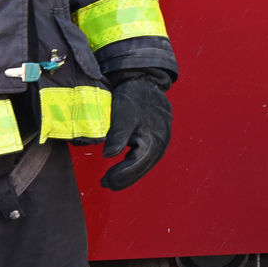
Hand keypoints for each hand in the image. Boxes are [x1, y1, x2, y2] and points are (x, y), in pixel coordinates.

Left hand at [101, 72, 173, 189]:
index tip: (106, 181)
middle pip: (142, 167)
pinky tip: (124, 167)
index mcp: (153, 138)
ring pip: (145, 164)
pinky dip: (135, 166)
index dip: (121, 175)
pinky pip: (147, 157)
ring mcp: (161, 141)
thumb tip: (108, 156)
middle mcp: (161, 142)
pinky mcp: (158, 138)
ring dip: (130, 175)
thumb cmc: (133, 97)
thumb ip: (117, 136)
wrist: (144, 82)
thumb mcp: (122, 114)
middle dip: (124, 179)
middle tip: (106, 184)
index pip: (136, 164)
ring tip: (112, 181)